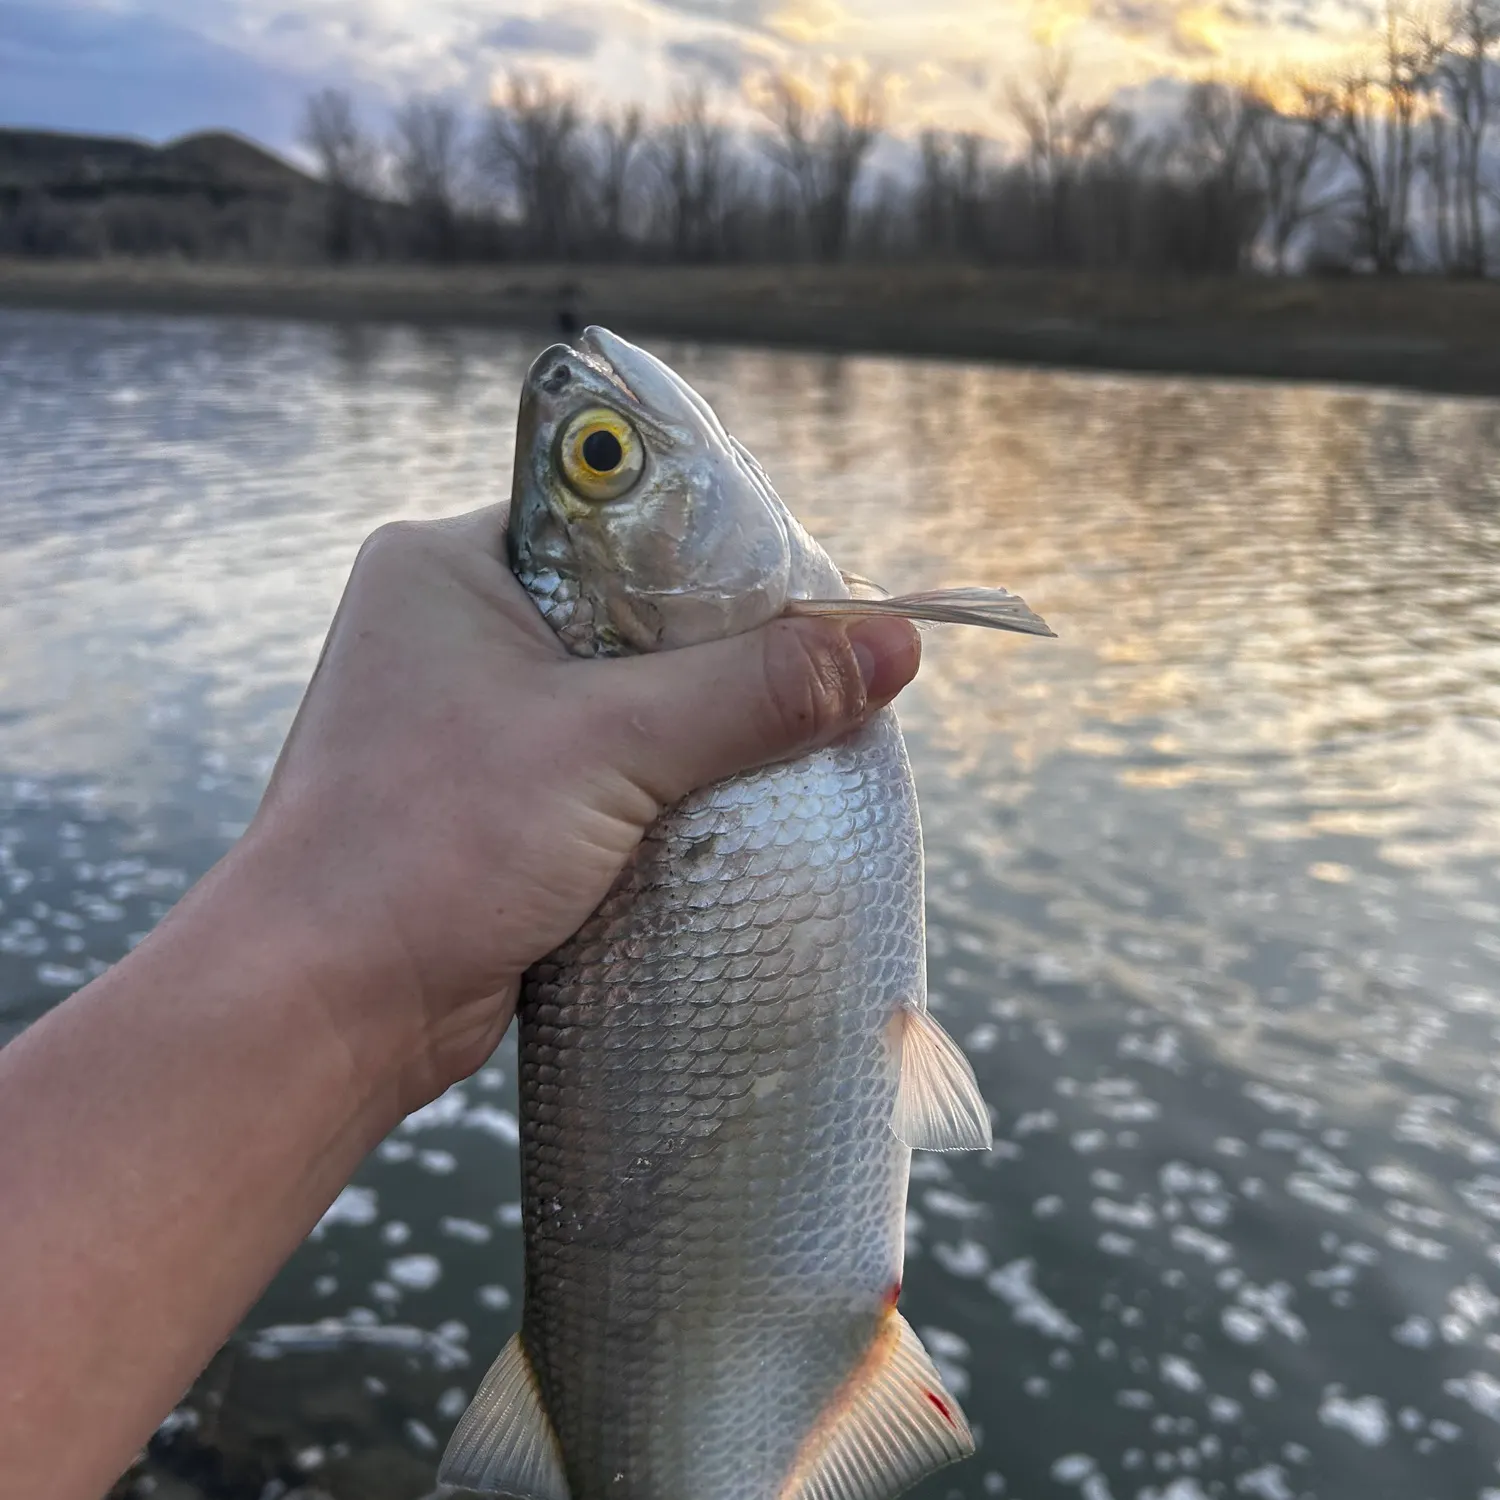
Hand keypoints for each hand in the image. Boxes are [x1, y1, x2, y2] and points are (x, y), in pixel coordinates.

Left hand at [235, 506, 920, 1113]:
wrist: (323, 1009)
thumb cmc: (432, 846)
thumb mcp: (608, 745)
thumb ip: (753, 691)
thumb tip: (894, 645)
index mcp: (456, 563)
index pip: (624, 521)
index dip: (727, 558)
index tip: (817, 604)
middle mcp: (463, 627)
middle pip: (640, 615)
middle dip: (727, 658)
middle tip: (823, 684)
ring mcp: (478, 718)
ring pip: (633, 699)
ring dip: (704, 733)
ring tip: (798, 748)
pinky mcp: (502, 799)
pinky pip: (614, 767)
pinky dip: (672, 789)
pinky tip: (738, 808)